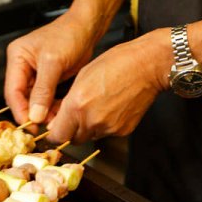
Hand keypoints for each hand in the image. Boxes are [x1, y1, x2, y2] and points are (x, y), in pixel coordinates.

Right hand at [4, 11, 95, 124]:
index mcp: (17, 57)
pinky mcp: (48, 79)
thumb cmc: (69, 34)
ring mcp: (35, 73)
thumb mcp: (53, 62)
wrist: (88, 27)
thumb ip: (43, 90)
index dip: (19, 110)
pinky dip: (51, 108)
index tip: (29, 125)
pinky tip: (59, 114)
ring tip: (53, 122)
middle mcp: (23, 66)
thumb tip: (35, 115)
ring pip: (34, 100)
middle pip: (21, 97)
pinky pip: (45, 98)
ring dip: (42, 113)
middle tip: (41, 129)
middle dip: (31, 113)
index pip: (12, 90)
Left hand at [47, 29, 170, 143]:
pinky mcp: (123, 130)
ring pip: (91, 136)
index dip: (55, 131)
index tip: (56, 127)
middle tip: (77, 114)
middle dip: (72, 129)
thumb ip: (69, 100)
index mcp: (78, 104)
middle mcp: (92, 120)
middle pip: (74, 138)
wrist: (147, 65)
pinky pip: (107, 133)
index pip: (57, 135)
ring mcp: (109, 127)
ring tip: (98, 105)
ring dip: (89, 126)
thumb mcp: (83, 75)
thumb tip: (59, 118)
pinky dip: (106, 125)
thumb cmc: (117, 62)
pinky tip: (112, 107)